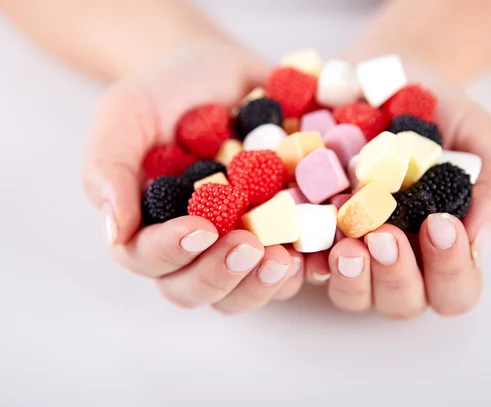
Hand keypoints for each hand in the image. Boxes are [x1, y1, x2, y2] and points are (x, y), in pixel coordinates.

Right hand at [82, 39, 305, 312]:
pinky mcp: (281, 232)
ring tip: (288, 258)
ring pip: (245, 291)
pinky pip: (295, 264)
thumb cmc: (165, 91)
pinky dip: (308, 263)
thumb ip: (110, 167)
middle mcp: (194, 246)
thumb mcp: (126, 113)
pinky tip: (323, 248)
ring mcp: (239, 242)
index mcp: (149, 225)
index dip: (172, 251)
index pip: (148, 258)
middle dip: (222, 275)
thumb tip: (114, 232)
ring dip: (264, 284)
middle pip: (196, 289)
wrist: (220, 71)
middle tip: (250, 248)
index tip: (201, 227)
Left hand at [305, 59, 490, 317]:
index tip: (440, 222)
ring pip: (351, 295)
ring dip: (350, 278)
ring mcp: (350, 252)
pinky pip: (301, 266)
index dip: (451, 269)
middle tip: (385, 236)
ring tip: (346, 244)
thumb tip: (481, 238)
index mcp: (441, 248)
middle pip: (402, 303)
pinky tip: (299, 248)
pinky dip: (299, 263)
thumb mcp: (480, 138)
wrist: (382, 76)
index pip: (455, 289)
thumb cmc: (438, 113)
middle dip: (396, 276)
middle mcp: (396, 260)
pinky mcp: (309, 234)